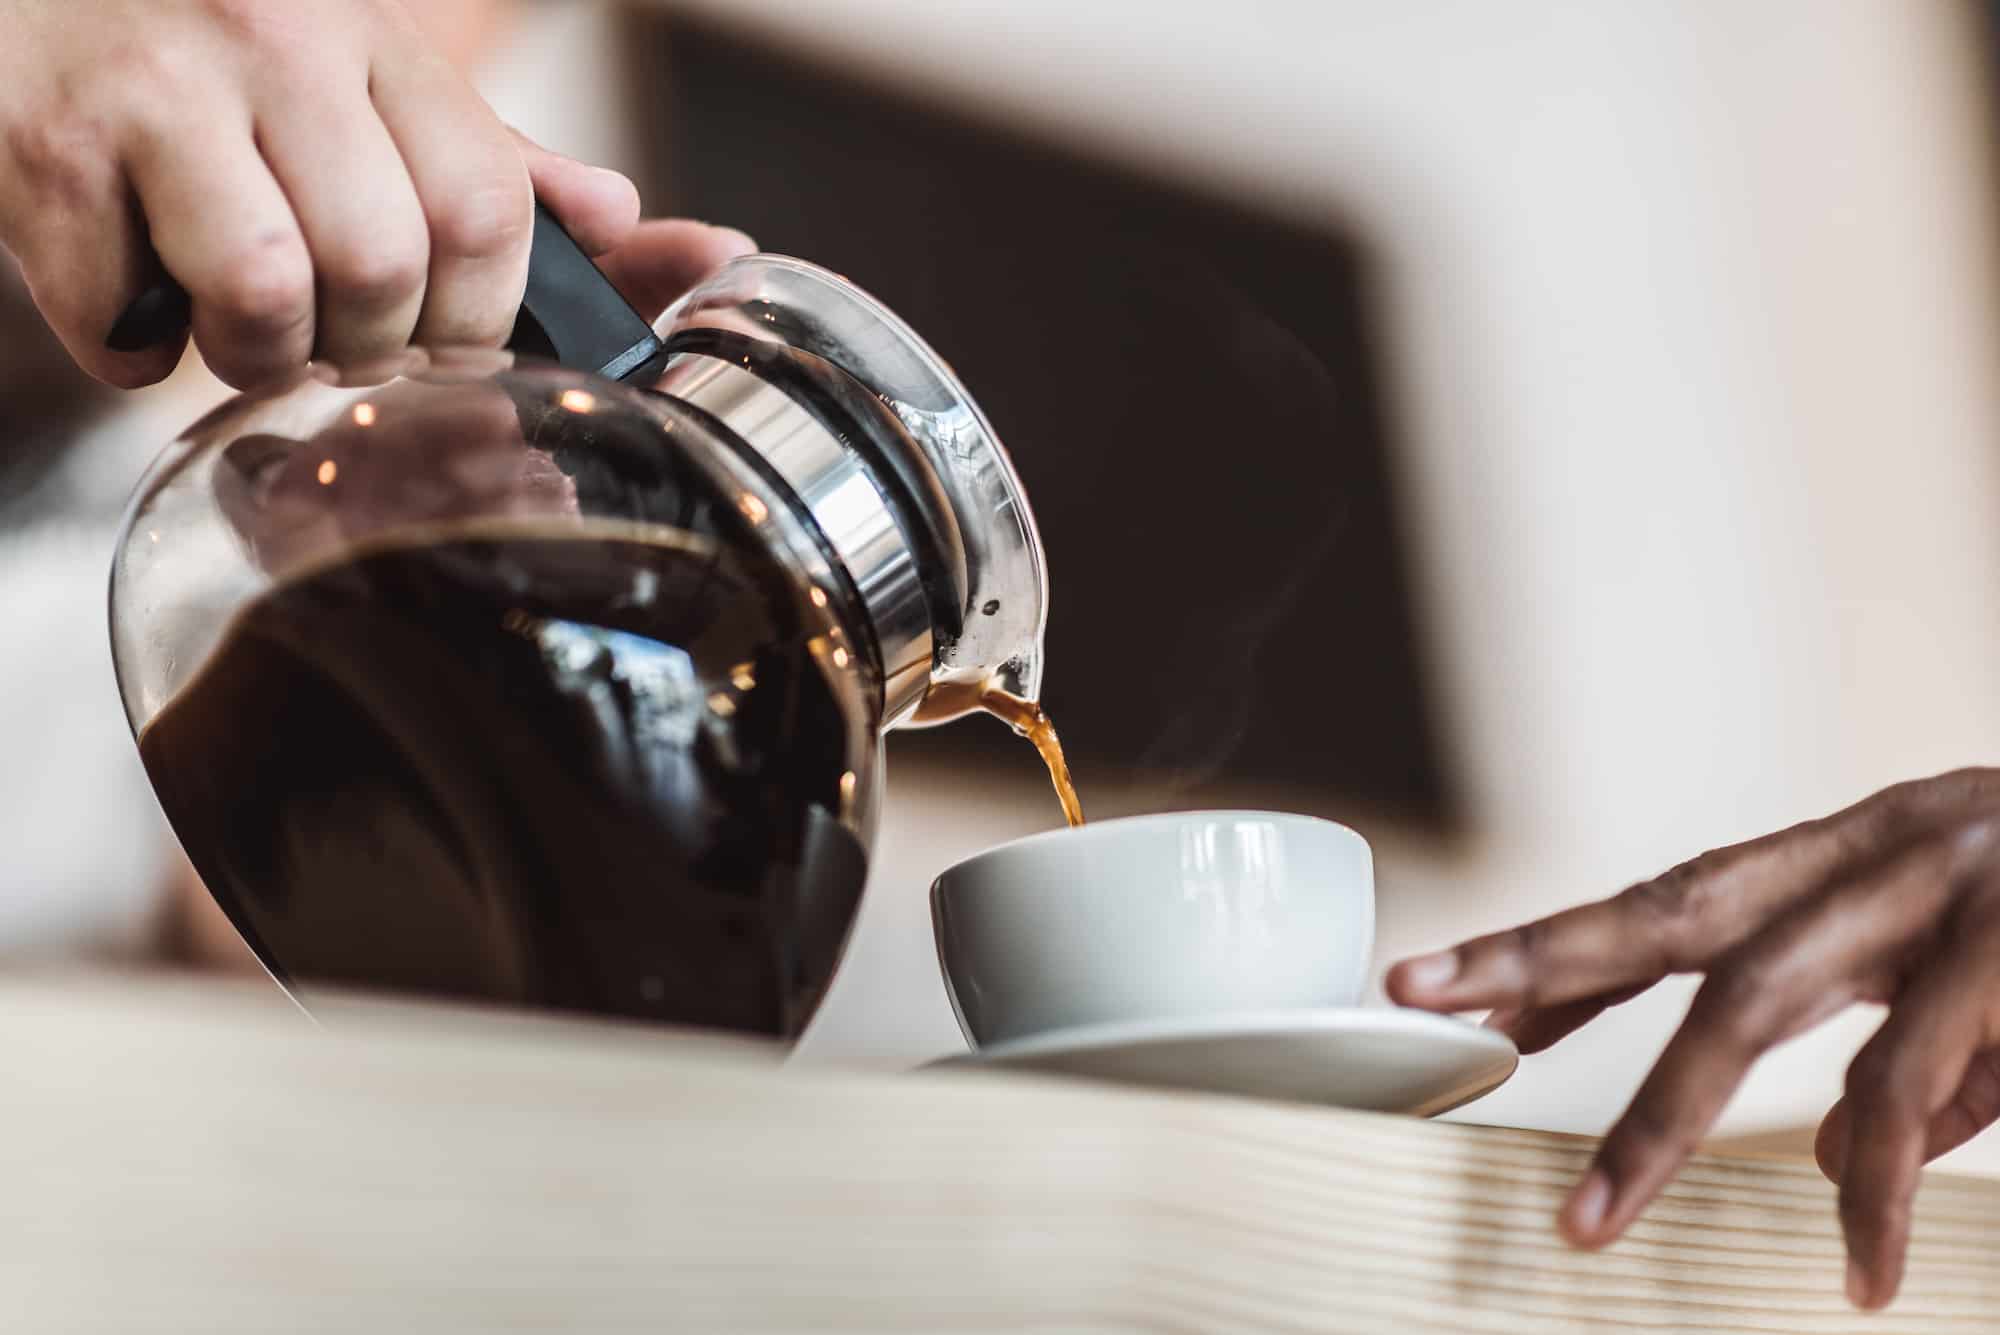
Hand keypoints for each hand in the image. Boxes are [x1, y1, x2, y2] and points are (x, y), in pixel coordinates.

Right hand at [0, 0, 751, 390]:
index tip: (443, 345)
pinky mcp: (50, 146)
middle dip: (362, 348)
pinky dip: (129, 348)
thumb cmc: (207, 51)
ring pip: (269, 293)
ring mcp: (159, 88)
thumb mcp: (363, 74)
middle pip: (386, 268)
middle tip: (324, 341)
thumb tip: (622, 220)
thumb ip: (490, 156)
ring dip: (253, 355)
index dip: (478, 317)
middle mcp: (276, 40)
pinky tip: (132, 298)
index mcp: (375, 35)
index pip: (489, 208)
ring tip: (233, 327)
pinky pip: (124, 319)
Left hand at [1385, 768, 1999, 1310]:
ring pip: (1760, 996)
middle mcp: (1890, 847)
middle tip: (1416, 998)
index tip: (1454, 994)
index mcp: (1870, 851)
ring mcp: (1955, 883)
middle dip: (1540, 956)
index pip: (1684, 894)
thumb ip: (1924, 1066)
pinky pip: (1916, 1077)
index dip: (1571, 945)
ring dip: (1665, 1117)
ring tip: (1592, 1221)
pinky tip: (1858, 1266)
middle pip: (1674, 903)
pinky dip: (1875, 1182)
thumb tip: (1853, 1162)